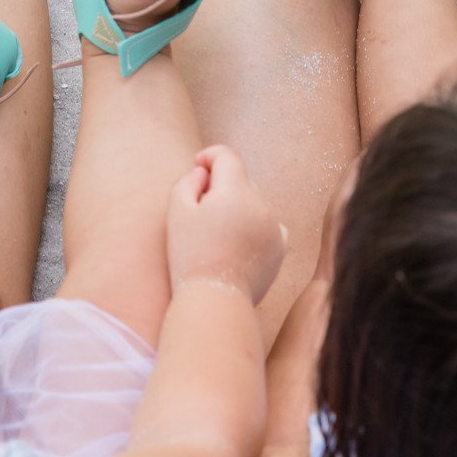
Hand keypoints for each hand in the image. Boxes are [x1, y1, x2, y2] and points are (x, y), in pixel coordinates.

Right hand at [166, 145, 286, 301]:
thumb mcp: (176, 212)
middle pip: (240, 179)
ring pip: (253, 201)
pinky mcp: (280, 246)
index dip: (209, 156)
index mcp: (235, 191)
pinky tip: (235, 242)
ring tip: (216, 233)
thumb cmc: (190, 255)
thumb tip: (204, 172)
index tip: (197, 166)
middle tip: (199, 209)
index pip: (227, 156)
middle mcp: (260, 203)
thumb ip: (188, 181)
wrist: (215, 299)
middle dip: (221, 185)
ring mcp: (274, 225)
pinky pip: (266, 222)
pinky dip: (253, 224)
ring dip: (237, 205)